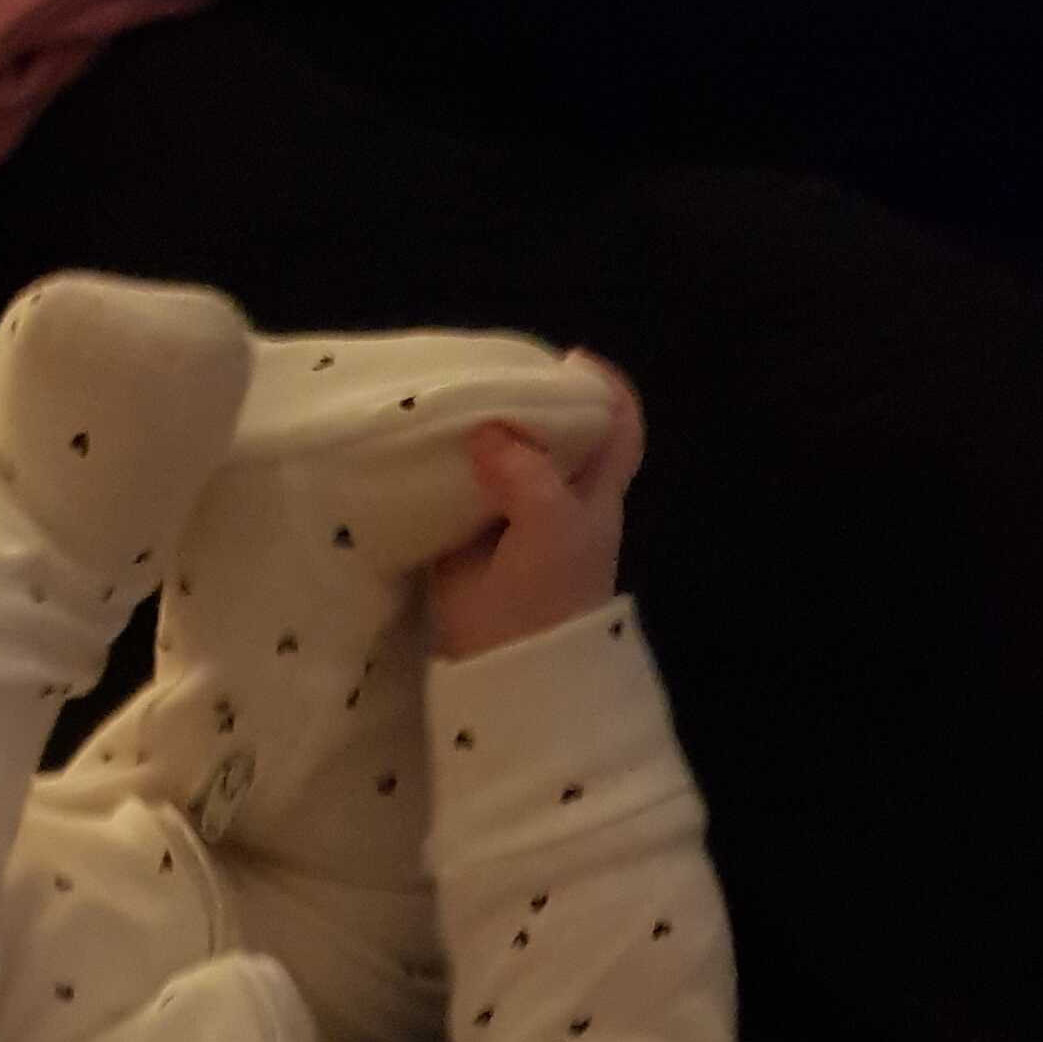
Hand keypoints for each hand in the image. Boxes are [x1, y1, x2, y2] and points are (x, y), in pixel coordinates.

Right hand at [427, 383, 644, 661]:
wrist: (506, 681)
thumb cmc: (543, 602)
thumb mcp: (548, 527)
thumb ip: (525, 471)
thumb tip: (486, 429)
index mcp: (594, 497)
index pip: (619, 428)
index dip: (604, 388)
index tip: (567, 360)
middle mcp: (559, 503)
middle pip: (560, 434)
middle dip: (532, 401)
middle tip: (490, 376)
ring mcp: (512, 525)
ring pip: (507, 460)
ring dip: (483, 433)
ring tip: (449, 401)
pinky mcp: (468, 547)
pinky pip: (463, 493)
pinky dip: (448, 469)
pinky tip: (424, 449)